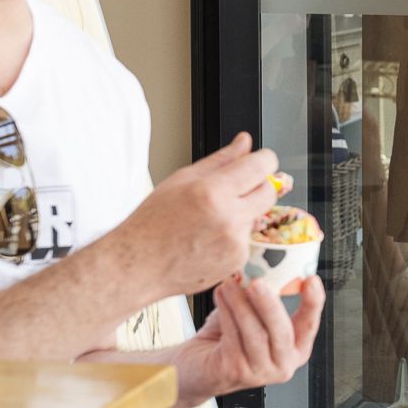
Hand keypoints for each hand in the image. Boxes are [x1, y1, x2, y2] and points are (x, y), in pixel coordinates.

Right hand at [108, 134, 281, 300]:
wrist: (138, 265)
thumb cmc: (152, 222)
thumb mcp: (181, 179)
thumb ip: (221, 160)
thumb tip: (244, 142)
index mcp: (212, 192)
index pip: (261, 166)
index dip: (264, 159)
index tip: (260, 160)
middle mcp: (229, 218)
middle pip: (268, 191)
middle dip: (257, 185)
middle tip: (234, 188)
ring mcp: (236, 242)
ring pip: (257, 215)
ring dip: (243, 212)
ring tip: (209, 219)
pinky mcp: (238, 260)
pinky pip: (247, 238)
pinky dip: (234, 235)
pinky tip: (208, 238)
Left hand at [173, 275, 322, 403]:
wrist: (197, 369)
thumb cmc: (226, 341)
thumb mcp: (251, 317)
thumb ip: (259, 299)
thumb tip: (258, 267)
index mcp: (295, 349)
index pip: (309, 324)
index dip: (313, 302)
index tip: (311, 280)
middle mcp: (283, 364)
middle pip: (281, 331)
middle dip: (270, 304)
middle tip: (258, 282)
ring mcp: (260, 372)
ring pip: (255, 333)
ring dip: (241, 304)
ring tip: (230, 284)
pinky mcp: (236, 373)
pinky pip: (233, 337)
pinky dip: (226, 312)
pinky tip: (221, 296)